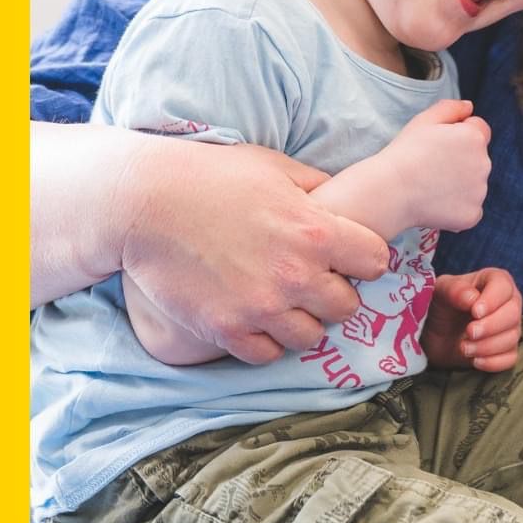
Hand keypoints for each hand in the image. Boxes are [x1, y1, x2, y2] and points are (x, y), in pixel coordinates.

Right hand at [119, 138, 390, 363]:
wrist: (146, 201)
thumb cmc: (213, 176)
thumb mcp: (275, 167)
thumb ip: (317, 186)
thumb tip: (345, 199)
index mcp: (316, 230)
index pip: (376, 261)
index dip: (365, 259)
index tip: (349, 257)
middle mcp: (296, 274)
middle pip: (347, 307)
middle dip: (336, 294)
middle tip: (314, 281)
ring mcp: (261, 307)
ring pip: (310, 337)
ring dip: (303, 321)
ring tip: (286, 303)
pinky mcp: (226, 329)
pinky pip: (268, 354)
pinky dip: (267, 341)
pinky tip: (257, 319)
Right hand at [381, 100, 491, 231]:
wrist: (391, 190)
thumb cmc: (405, 153)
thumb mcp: (425, 120)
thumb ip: (451, 108)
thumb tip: (469, 107)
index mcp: (475, 137)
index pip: (479, 130)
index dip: (459, 134)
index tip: (439, 145)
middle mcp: (484, 164)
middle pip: (478, 158)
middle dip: (461, 160)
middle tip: (432, 166)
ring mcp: (480, 192)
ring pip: (474, 184)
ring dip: (459, 184)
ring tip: (430, 185)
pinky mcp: (473, 215)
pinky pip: (470, 209)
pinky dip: (456, 207)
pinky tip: (434, 203)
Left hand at [421, 268, 521, 370]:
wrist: (436, 333)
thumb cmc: (442, 304)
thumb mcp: (441, 291)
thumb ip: (455, 290)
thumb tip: (472, 298)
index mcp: (495, 281)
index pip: (504, 287)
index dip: (492, 300)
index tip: (475, 312)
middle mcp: (508, 302)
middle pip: (513, 314)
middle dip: (490, 326)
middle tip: (469, 333)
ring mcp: (510, 327)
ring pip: (512, 338)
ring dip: (487, 346)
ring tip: (464, 348)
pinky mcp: (506, 350)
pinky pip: (510, 358)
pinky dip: (493, 362)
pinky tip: (475, 361)